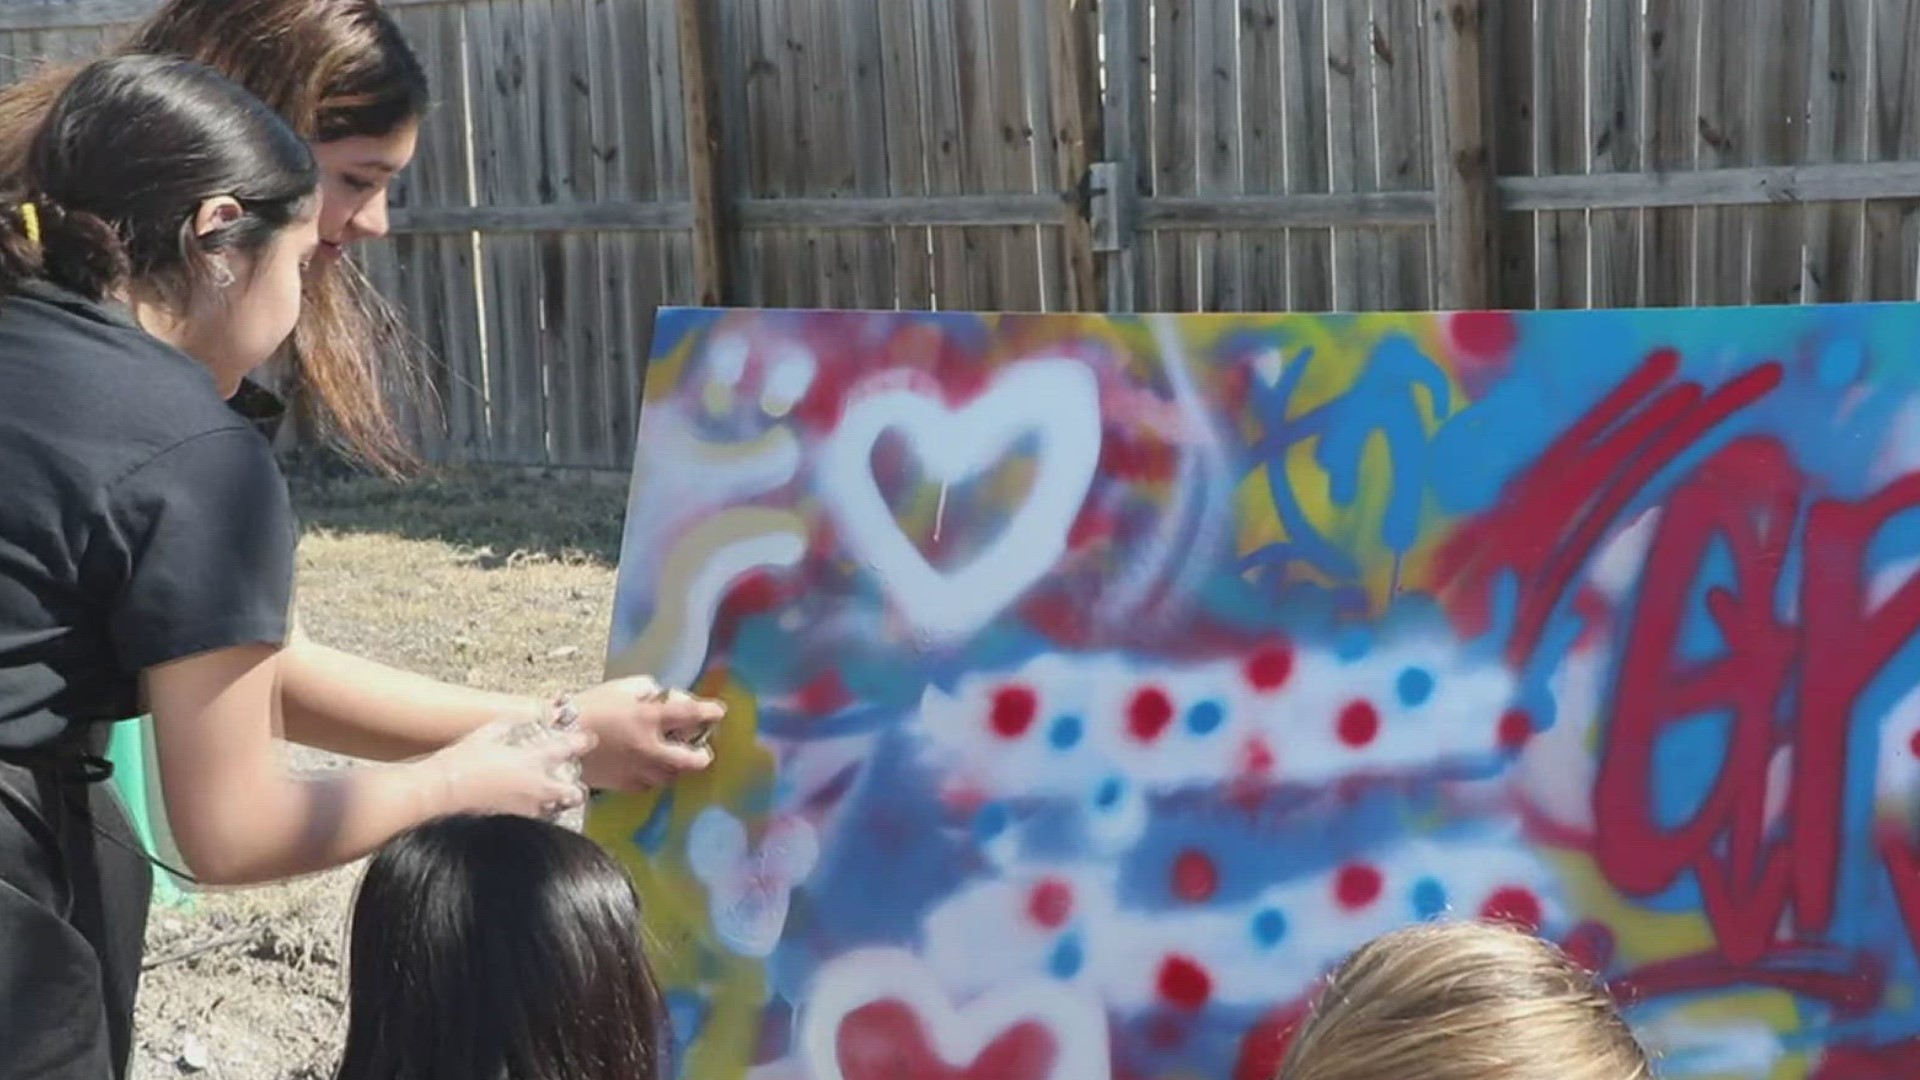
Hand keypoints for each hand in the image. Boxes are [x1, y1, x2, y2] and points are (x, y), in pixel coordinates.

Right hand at [421, 718, 595, 818]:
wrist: (443, 790)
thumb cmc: (462, 760)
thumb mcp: (487, 732)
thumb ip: (512, 723)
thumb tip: (527, 715)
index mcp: (530, 759)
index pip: (566, 749)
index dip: (581, 742)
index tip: (589, 739)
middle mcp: (534, 785)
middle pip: (570, 789)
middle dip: (576, 786)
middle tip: (574, 781)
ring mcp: (526, 806)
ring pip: (556, 807)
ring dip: (559, 801)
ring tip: (555, 797)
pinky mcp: (515, 820)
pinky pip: (537, 818)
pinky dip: (540, 812)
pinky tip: (531, 807)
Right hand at [572, 675, 725, 790]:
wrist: (557, 736)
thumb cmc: (590, 705)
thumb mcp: (623, 688)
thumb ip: (650, 692)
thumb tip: (667, 699)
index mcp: (649, 717)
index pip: (691, 715)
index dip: (710, 713)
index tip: (719, 712)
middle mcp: (648, 747)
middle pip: (691, 760)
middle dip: (702, 756)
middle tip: (703, 751)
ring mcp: (636, 769)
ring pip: (671, 777)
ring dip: (678, 768)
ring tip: (675, 759)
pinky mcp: (623, 784)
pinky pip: (649, 785)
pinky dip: (655, 777)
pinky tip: (650, 768)